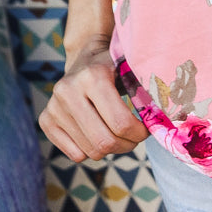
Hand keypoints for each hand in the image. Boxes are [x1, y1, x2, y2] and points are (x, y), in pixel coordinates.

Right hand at [39, 35, 148, 161]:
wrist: (85, 56)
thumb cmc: (116, 67)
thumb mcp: (132, 70)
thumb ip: (148, 92)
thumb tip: (166, 121)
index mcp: (93, 75)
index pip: (120, 123)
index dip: (139, 133)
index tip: (146, 129)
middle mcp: (68, 90)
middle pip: (104, 142)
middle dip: (126, 145)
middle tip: (135, 137)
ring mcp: (53, 106)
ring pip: (91, 152)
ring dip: (111, 149)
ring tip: (117, 133)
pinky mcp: (45, 119)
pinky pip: (75, 154)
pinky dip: (91, 150)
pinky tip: (96, 131)